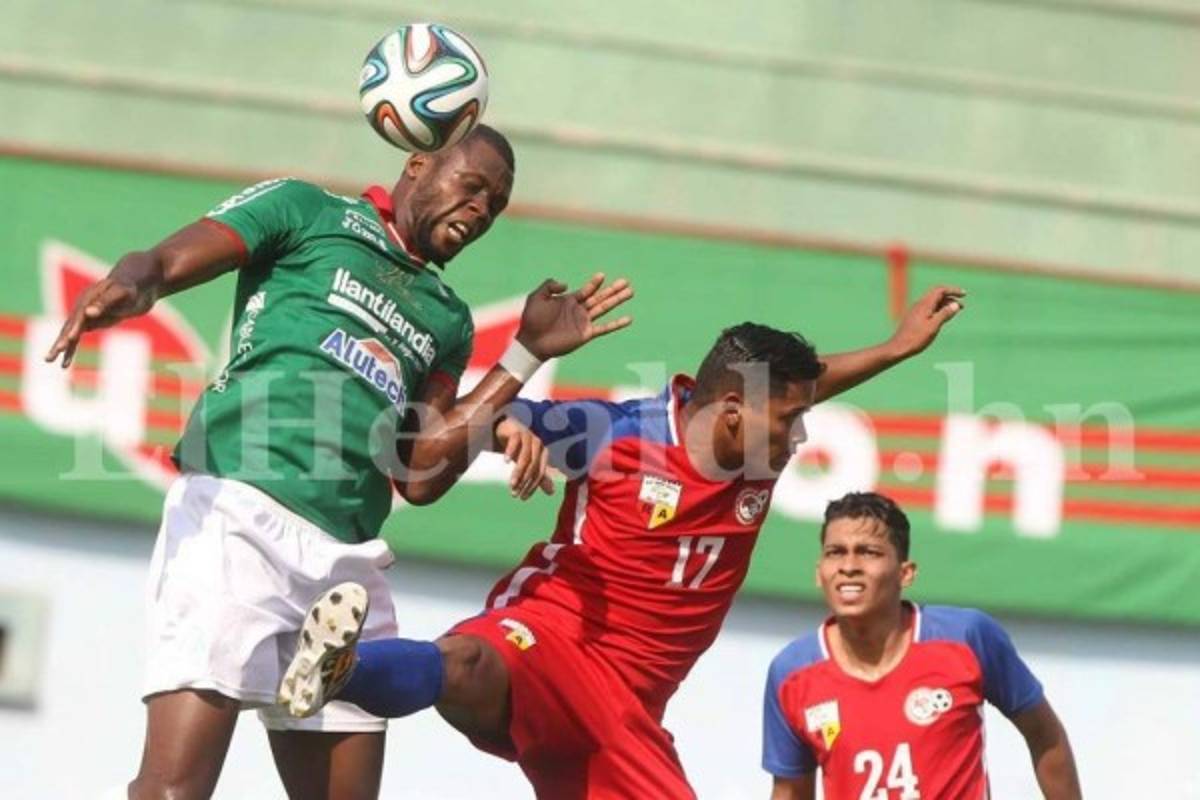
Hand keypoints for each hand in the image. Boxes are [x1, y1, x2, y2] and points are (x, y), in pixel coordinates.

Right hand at [43, 273, 156, 367]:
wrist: (133, 288)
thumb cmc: (129, 289)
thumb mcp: (121, 294)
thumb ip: (106, 302)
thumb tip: (89, 313)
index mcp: (88, 298)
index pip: (80, 315)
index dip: (75, 326)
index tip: (70, 338)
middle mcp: (82, 307)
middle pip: (69, 325)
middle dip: (61, 340)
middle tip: (52, 354)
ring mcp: (83, 316)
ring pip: (70, 334)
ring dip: (61, 348)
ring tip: (49, 361)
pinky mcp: (88, 324)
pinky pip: (76, 339)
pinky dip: (71, 350)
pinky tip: (65, 364)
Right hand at [495, 417, 554, 499]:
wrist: (507, 428)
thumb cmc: (519, 448)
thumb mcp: (528, 463)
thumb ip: (540, 476)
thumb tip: (552, 493)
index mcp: (543, 454)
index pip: (540, 474)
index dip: (532, 487)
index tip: (522, 498)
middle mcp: (538, 445)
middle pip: (533, 467)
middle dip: (524, 482)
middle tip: (514, 493)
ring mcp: (528, 437)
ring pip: (525, 457)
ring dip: (518, 471)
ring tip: (511, 483)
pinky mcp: (517, 431)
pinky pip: (515, 442)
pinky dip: (510, 451)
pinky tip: (505, 461)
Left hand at [515, 273, 632, 359]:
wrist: (532, 342)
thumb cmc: (532, 320)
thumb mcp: (537, 297)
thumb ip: (549, 285)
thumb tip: (567, 284)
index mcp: (569, 301)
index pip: (587, 290)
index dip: (595, 283)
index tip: (602, 275)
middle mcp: (579, 311)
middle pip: (600, 297)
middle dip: (613, 290)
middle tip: (626, 282)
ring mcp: (583, 322)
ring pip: (605, 309)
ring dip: (617, 300)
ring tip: (631, 292)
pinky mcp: (586, 334)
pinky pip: (605, 328)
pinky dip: (617, 324)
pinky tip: (629, 319)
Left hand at [888, 285, 964, 358]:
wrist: (898, 348)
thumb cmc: (916, 338)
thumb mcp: (934, 326)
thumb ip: (945, 314)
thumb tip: (956, 304)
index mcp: (924, 304)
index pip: (940, 290)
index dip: (953, 290)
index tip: (964, 294)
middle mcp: (919, 305)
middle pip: (937, 295)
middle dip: (951, 298)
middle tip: (962, 306)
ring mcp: (916, 311)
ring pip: (933, 303)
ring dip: (946, 304)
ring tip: (956, 311)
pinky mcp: (915, 318)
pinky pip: (929, 309)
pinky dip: (939, 310)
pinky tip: (943, 318)